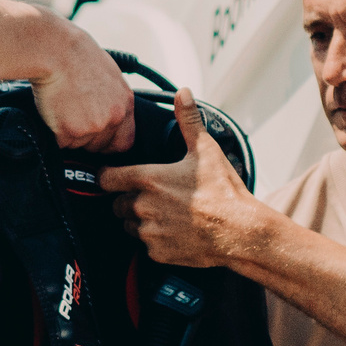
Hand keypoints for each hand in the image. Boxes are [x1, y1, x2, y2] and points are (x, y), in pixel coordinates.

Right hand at [30, 30, 134, 152]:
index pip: (125, 142)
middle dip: (85, 137)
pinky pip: (60, 143)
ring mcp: (91, 127)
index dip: (109, 143)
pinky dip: (53, 132)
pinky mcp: (69, 132)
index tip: (98, 139)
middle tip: (72, 114)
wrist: (55, 50)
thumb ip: (113, 99)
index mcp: (125, 104)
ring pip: (77, 145)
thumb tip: (107, 113)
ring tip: (62, 106)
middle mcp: (112, 118)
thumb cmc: (77, 55)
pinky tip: (53, 110)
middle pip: (98, 146)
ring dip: (67, 133)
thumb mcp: (110, 75)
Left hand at [102, 89, 256, 269]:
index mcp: (148, 179)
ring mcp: (149, 231)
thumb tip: (183, 93)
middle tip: (153, 196)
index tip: (116, 177)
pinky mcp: (157, 253)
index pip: (106, 178)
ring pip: (129, 225)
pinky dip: (155, 239)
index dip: (109, 177)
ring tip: (166, 213)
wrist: (240, 231)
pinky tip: (174, 231)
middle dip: (128, 199)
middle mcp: (142, 206)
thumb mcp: (206, 150)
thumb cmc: (223, 192)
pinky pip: (145, 245)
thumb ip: (188, 120)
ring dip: (140, 220)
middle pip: (117, 204)